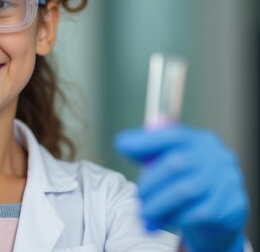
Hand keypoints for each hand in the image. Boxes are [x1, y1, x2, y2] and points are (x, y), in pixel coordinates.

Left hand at [114, 125, 248, 251]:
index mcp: (201, 141)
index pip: (173, 135)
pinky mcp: (233, 205)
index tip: (122, 146)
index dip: (146, 140)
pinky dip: (175, 217)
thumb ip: (148, 152)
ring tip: (144, 213)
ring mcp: (228, 180)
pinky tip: (162, 221)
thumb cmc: (187, 182)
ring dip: (159, 204)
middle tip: (138, 196)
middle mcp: (217, 156)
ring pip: (186, 191)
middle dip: (151, 182)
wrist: (220, 213)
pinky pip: (199, 212)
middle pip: (176, 163)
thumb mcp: (169, 162)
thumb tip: (123, 143)